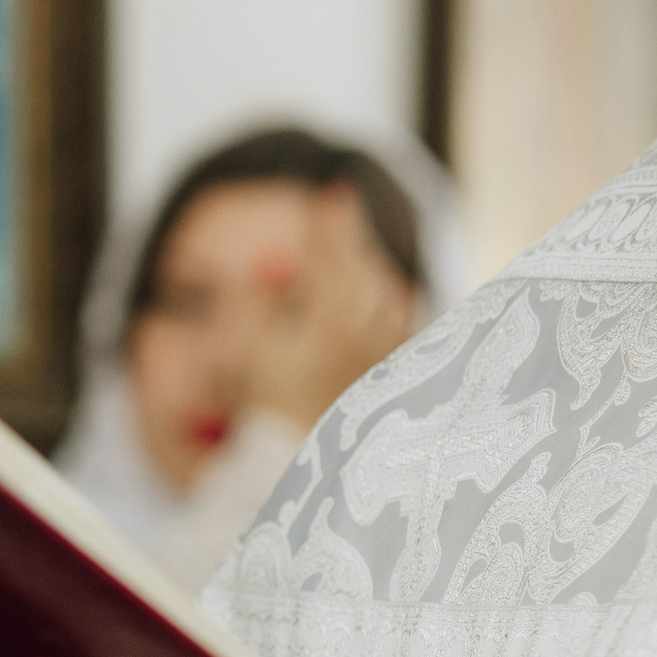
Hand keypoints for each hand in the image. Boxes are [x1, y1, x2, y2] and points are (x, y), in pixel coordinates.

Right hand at [240, 183, 418, 431]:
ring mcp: (388, 354)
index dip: (331, 222)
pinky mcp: (395, 376)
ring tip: (356, 266)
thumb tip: (277, 263)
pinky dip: (392, 308)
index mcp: (337, 315)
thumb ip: (266, 299)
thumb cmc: (268, 405)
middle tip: (337, 224)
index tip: (332, 192)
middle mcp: (373, 329)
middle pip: (366, 271)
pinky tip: (393, 303)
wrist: (297, 464)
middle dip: (348, 247)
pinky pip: (403, 328)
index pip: (335, 253)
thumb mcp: (253, 346)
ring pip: (388, 297)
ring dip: (370, 277)